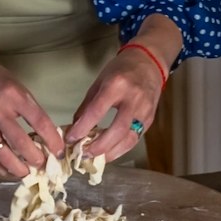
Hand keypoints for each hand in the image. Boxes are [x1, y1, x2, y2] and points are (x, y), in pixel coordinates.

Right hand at [0, 56, 63, 177]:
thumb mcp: (16, 85)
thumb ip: (29, 108)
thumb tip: (45, 134)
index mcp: (14, 95)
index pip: (39, 122)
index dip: (52, 140)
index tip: (60, 152)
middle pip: (21, 142)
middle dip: (36, 158)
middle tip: (44, 164)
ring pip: (3, 154)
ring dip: (18, 168)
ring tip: (27, 173)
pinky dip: (0, 167)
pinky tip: (9, 171)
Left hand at [68, 47, 163, 161]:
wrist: (149, 62)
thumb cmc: (121, 70)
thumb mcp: (100, 82)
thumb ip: (88, 106)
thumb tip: (75, 127)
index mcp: (117, 85)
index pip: (97, 111)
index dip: (82, 128)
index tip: (71, 139)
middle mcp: (133, 99)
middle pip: (117, 130)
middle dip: (99, 146)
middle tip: (84, 154)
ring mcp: (144, 111)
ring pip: (129, 139)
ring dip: (110, 152)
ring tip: (94, 158)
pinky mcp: (150, 120)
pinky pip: (134, 139)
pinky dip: (120, 149)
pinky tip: (108, 153)